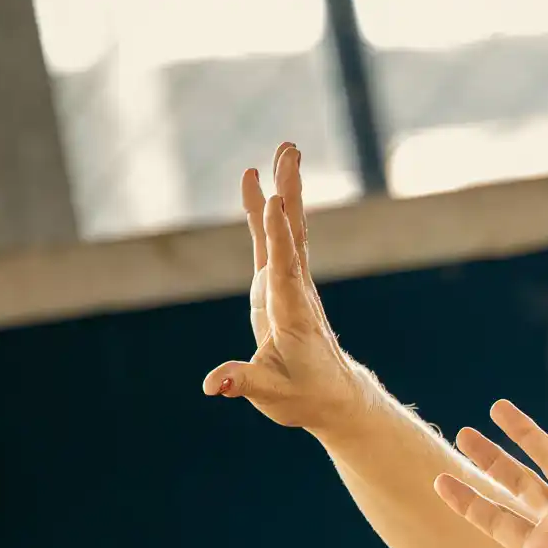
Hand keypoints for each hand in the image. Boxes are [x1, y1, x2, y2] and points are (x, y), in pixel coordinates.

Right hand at [201, 142, 366, 431]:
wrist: (333, 396)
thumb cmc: (304, 395)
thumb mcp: (272, 395)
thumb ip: (243, 382)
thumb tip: (214, 385)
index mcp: (291, 313)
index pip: (284, 269)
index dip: (279, 237)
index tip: (274, 202)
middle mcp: (294, 290)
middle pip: (293, 236)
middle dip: (290, 194)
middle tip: (290, 153)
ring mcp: (289, 284)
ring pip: (288, 230)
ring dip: (285, 189)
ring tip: (284, 150)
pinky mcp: (279, 284)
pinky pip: (271, 240)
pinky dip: (263, 211)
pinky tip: (254, 182)